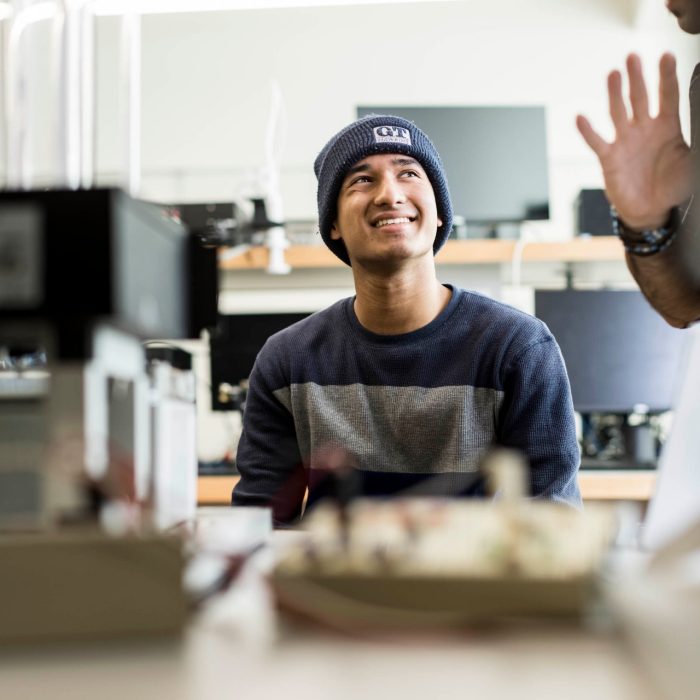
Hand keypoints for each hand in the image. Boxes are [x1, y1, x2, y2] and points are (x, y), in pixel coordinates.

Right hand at [577, 53, 691, 230]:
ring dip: (615, 93)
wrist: (651, 211)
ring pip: (618, 112)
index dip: (666, 76)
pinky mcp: (609, 158)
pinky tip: (581, 117)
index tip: (666, 56)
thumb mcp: (693, 164)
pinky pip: (597, 142)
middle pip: (640, 97)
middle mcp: (644, 130)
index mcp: (668, 127)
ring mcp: (625, 142)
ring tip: (613, 74)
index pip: (667, 96)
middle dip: (637, 77)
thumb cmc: (674, 187)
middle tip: (632, 56)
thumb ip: (697, 144)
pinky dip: (588, 131)